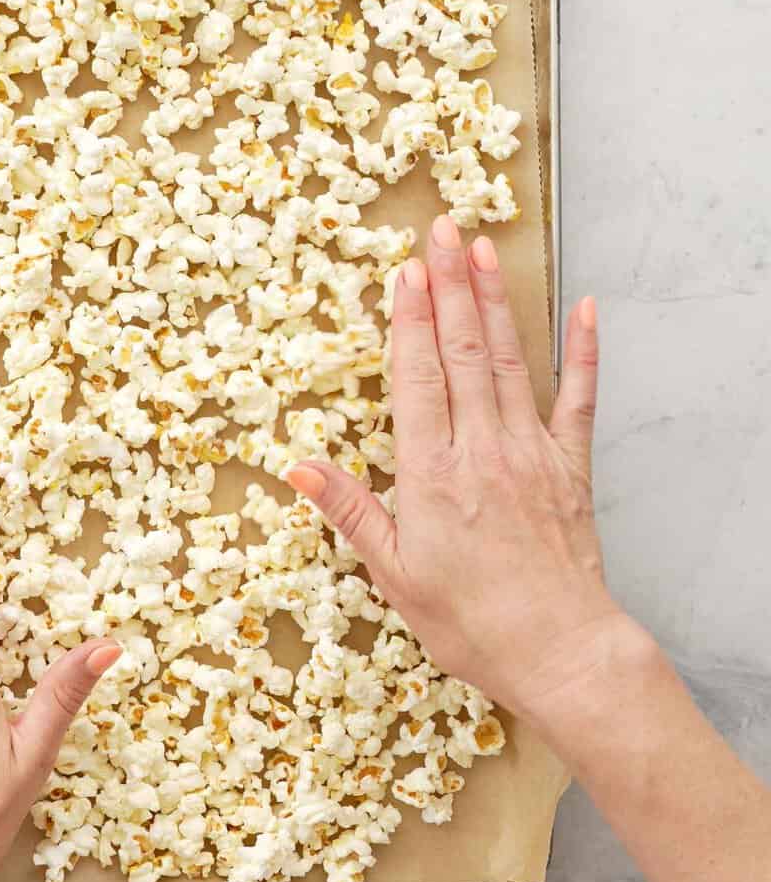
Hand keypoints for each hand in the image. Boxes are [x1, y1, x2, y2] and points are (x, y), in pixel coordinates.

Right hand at [286, 215, 625, 719]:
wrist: (559, 651)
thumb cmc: (469, 620)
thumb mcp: (392, 573)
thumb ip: (348, 510)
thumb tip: (297, 465)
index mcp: (431, 472)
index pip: (417, 377)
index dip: (410, 320)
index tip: (406, 271)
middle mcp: (481, 448)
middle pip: (461, 351)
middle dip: (450, 286)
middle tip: (442, 230)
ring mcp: (531, 451)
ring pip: (509, 360)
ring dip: (495, 301)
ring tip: (485, 250)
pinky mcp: (569, 467)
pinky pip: (578, 399)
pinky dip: (583, 352)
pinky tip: (584, 309)